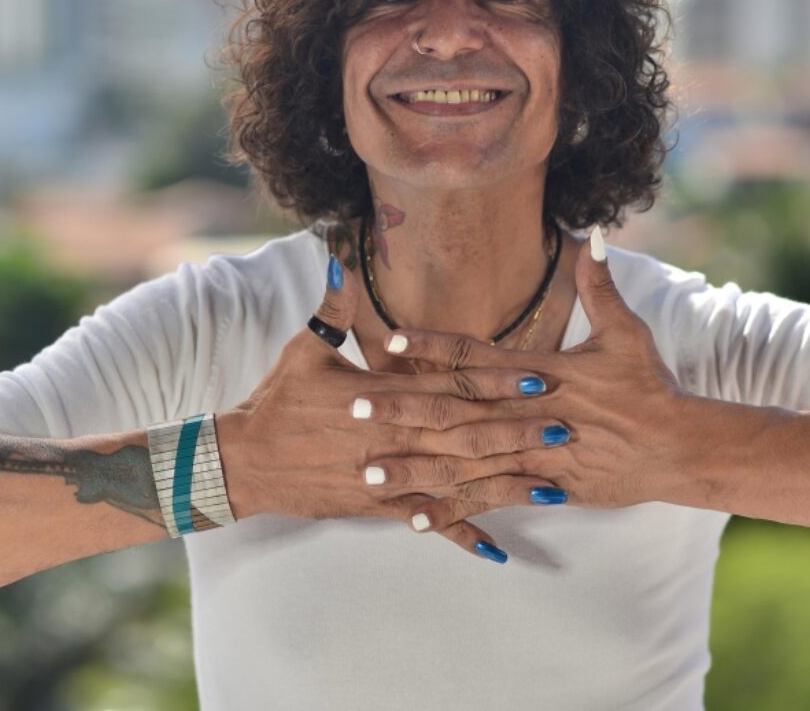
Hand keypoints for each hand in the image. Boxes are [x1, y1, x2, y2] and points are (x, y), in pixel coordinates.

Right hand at [217, 254, 571, 560]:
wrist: (246, 460)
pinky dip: (461, 534)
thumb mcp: (305, 347)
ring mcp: (388, 476)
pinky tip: (498, 549)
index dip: (494, 382)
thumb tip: (343, 260)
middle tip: (563, 429)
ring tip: (551, 486)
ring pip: (457, 482)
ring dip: (504, 484)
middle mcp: (392, 437)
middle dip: (516, 432)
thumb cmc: (278, 400)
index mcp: (381, 395)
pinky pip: (427, 522)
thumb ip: (335, 307)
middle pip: (465, 435)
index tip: (535, 378)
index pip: (448, 386)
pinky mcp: (379, 506)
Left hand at [364, 229, 696, 533]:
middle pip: (454, 410)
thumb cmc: (649, 388)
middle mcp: (527, 412)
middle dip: (402, 410)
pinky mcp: (542, 486)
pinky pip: (488, 499)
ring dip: (414, 466)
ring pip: (462, 461)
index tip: (390, 339)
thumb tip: (591, 236)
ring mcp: (531, 453)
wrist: (679, 448)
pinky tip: (412, 518)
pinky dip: (452, 510)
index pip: (475, 355)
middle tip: (353, 409)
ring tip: (367, 472)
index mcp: (540, 371)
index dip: (431, 346)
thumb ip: (600, 287)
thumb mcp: (625, 333)